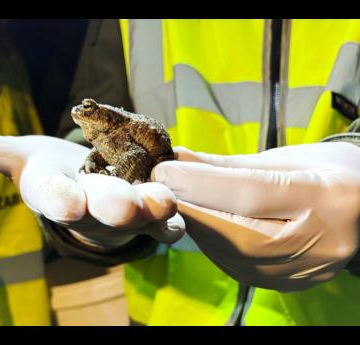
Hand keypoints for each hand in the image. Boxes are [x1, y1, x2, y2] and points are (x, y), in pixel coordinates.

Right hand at [0, 124, 184, 246]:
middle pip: (101, 207)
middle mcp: (92, 206)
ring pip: (140, 214)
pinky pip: (168, 216)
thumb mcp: (18, 157)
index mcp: (58, 193)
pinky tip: (184, 207)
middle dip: (110, 207)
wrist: (92, 186)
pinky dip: (175, 215)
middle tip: (121, 207)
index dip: (57, 199)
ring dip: (152, 211)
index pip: (52, 197)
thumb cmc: (56, 172)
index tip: (64, 203)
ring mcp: (126, 211)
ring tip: (163, 203)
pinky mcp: (153, 210)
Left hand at [151, 143, 359, 290]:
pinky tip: (201, 225)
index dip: (199, 183)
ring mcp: (306, 271)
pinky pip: (238, 268)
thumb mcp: (284, 158)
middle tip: (161, 189)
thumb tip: (178, 160)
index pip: (249, 194)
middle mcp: (319, 242)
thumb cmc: (327, 171)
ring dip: (196, 228)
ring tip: (177, 203)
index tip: (163, 170)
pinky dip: (212, 245)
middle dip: (190, 208)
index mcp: (325, 197)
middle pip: (236, 233)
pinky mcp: (290, 284)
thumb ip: (228, 164)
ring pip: (232, 256)